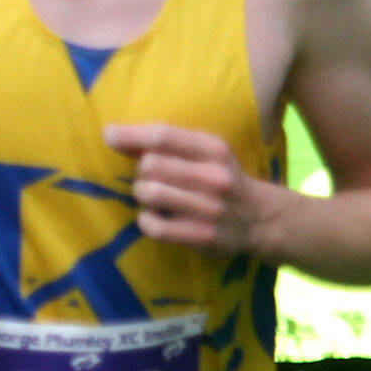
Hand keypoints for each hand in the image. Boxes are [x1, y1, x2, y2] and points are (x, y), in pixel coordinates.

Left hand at [108, 123, 270, 257]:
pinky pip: (154, 226)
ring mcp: (210, 209)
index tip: (109, 135)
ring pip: (150, 193)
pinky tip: (153, 217)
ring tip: (153, 197)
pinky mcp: (203, 237)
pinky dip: (145, 220)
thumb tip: (112, 134)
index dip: (130, 134)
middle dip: (141, 171)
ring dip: (142, 194)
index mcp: (214, 149)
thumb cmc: (220, 178)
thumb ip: (166, 143)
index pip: (164, 136)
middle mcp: (215, 177)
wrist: (261, 219)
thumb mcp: (204, 153)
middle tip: (150, 178)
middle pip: (150, 165)